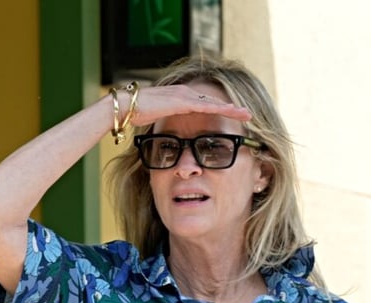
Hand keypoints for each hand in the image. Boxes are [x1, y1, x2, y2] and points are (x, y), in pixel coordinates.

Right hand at [116, 84, 252, 128]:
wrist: (122, 107)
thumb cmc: (133, 115)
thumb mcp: (154, 120)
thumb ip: (163, 125)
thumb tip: (167, 139)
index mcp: (179, 99)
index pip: (205, 104)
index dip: (220, 110)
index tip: (234, 117)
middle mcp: (184, 94)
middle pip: (214, 101)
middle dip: (231, 108)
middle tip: (248, 114)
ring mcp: (183, 96)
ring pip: (214, 102)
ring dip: (231, 108)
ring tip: (247, 114)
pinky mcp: (180, 101)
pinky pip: (205, 106)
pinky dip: (220, 109)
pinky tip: (232, 112)